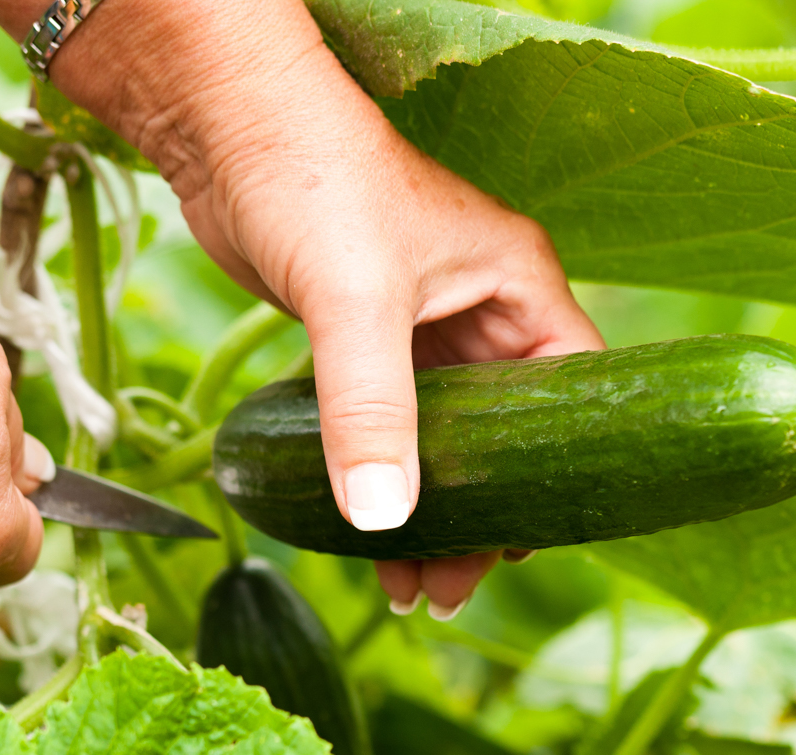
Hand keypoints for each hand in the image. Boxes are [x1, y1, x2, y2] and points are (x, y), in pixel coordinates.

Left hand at [15, 0, 602, 616]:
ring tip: (407, 587)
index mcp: (517, 288)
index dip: (558, 477)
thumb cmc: (311, 176)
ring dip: (428, 512)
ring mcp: (424, 325)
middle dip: (479, 517)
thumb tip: (385, 520)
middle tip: (449, 590)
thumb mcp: (354, 301)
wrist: (221, 123)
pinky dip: (380, 477)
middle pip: (506, 438)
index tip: (521, 546)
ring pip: (445, 442)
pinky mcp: (365, 336)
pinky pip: (388, 425)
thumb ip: (372, 411)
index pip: (573, 396)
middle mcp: (482, 311)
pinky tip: (364, 534)